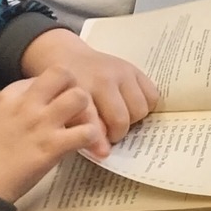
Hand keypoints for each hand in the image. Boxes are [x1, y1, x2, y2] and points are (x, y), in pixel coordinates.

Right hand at [0, 69, 104, 203]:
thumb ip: (9, 110)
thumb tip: (27, 108)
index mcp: (7, 97)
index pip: (42, 77)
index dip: (53, 90)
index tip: (53, 105)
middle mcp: (26, 104)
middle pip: (64, 74)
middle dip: (75, 86)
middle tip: (75, 108)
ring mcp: (41, 123)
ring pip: (80, 97)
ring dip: (87, 111)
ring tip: (83, 126)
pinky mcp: (53, 146)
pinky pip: (87, 131)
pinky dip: (92, 138)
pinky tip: (86, 146)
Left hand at [18, 29, 157, 146]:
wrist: (67, 57)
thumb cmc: (60, 89)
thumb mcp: (58, 109)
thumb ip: (75, 128)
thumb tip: (102, 152)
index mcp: (77, 90)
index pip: (92, 121)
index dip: (99, 142)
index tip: (104, 154)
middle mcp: (101, 79)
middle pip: (121, 119)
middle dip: (117, 133)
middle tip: (109, 135)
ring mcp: (121, 72)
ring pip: (140, 109)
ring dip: (132, 121)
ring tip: (119, 120)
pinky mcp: (134, 69)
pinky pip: (153, 96)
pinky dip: (145, 107)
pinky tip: (130, 107)